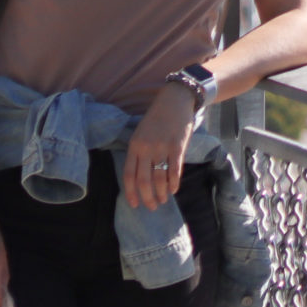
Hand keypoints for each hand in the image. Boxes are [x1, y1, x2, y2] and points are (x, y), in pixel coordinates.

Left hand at [123, 85, 198, 210]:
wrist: (175, 100)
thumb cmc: (157, 117)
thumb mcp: (141, 133)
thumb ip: (139, 152)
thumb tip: (140, 176)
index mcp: (134, 146)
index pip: (128, 175)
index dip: (131, 192)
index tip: (135, 204)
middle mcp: (146, 148)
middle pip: (143, 180)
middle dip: (147, 197)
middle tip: (152, 207)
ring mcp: (162, 147)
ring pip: (159, 178)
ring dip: (161, 193)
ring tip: (163, 200)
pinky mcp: (177, 146)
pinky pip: (175, 170)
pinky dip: (173, 183)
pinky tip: (174, 190)